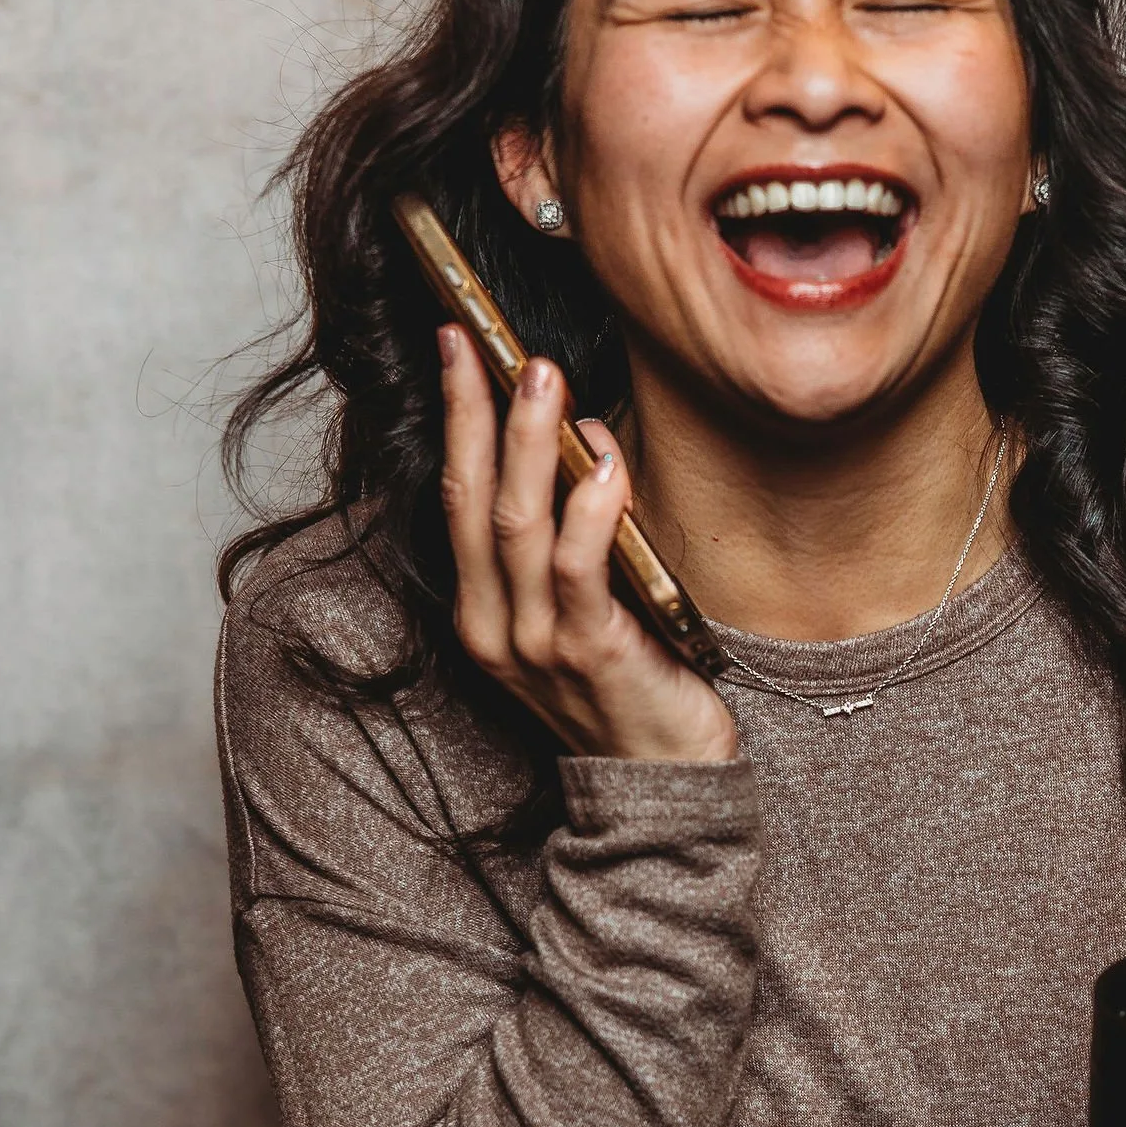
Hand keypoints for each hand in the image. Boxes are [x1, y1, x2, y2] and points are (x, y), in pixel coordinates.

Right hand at [439, 327, 737, 762]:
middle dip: (478, 413)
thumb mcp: (581, 608)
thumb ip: (568, 540)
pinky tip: (607, 463)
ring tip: (546, 379)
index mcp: (483, 612)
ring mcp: (537, 644)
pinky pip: (578, 568)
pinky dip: (589, 509)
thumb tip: (580, 441)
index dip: (457, 418)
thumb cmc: (633, 683)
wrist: (668, 782)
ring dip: (531, 444)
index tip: (460, 346)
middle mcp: (495, 628)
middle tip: (497, 345)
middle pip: (472, 499)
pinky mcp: (590, 655)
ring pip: (518, 525)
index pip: (457, 496)